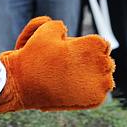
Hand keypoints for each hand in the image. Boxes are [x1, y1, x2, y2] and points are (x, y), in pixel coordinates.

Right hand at [0, 18, 114, 111]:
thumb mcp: (46, 29)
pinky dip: (90, 91)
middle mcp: (102, 64)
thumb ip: (62, 26)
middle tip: (73, 66)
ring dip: (94, 77)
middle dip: (92, 62)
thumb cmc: (33, 56)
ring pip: (105, 78)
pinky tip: (75, 88)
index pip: (102, 44)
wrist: (21, 84)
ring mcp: (100, 84)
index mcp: (94, 45)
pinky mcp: (95, 100)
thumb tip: (66, 33)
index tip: (75, 53)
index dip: (88, 47)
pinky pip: (100, 93)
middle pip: (105, 61)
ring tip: (74, 78)